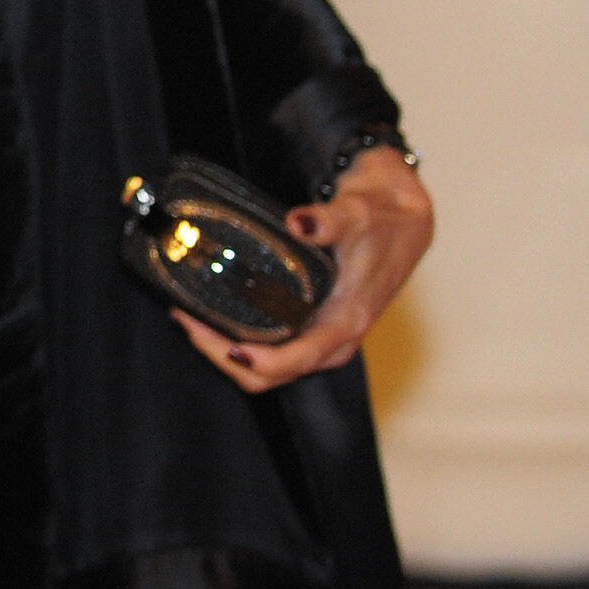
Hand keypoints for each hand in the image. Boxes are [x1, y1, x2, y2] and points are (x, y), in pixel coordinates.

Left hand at [175, 144, 434, 394]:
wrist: (403, 220)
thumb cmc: (381, 220)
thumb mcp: (357, 214)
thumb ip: (327, 221)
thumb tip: (298, 223)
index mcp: (346, 322)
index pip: (297, 360)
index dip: (258, 360)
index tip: (223, 343)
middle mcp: (334, 340)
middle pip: (271, 374)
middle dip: (223, 355)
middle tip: (185, 319)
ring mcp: (323, 337)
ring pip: (268, 368)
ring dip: (225, 351)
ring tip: (188, 317)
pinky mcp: (314, 328)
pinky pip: (271, 350)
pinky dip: (237, 341)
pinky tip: (212, 313)